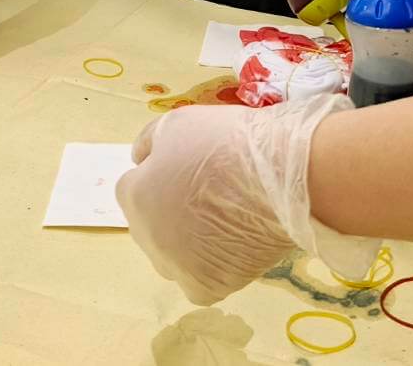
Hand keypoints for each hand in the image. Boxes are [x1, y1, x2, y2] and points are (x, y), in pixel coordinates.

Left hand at [115, 93, 376, 305]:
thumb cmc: (225, 143)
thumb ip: (148, 143)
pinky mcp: (207, 288)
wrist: (279, 176)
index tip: (185, 169)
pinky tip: (231, 244)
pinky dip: (211, 266)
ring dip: (186, 243)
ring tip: (223, 219)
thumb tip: (139, 160)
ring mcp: (177, 268)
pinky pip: (198, 280)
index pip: (133, 189)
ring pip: (173, 257)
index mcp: (135, 198)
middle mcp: (148, 239)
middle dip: (167, 211)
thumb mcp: (176, 123)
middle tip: (206, 195)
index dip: (159, 176)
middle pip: (150, 225)